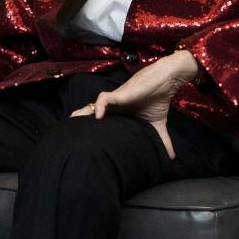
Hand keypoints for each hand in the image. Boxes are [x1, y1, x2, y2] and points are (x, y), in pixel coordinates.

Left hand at [69, 51, 199, 158]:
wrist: (166, 81)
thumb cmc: (158, 99)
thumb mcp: (158, 125)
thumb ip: (161, 140)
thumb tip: (171, 158)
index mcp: (120, 113)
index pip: (100, 121)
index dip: (90, 129)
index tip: (80, 141)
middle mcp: (114, 107)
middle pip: (91, 113)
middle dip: (80, 122)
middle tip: (68, 135)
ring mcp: (116, 100)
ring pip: (93, 105)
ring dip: (83, 113)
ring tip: (73, 124)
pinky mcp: (120, 94)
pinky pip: (105, 98)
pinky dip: (100, 106)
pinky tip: (98, 116)